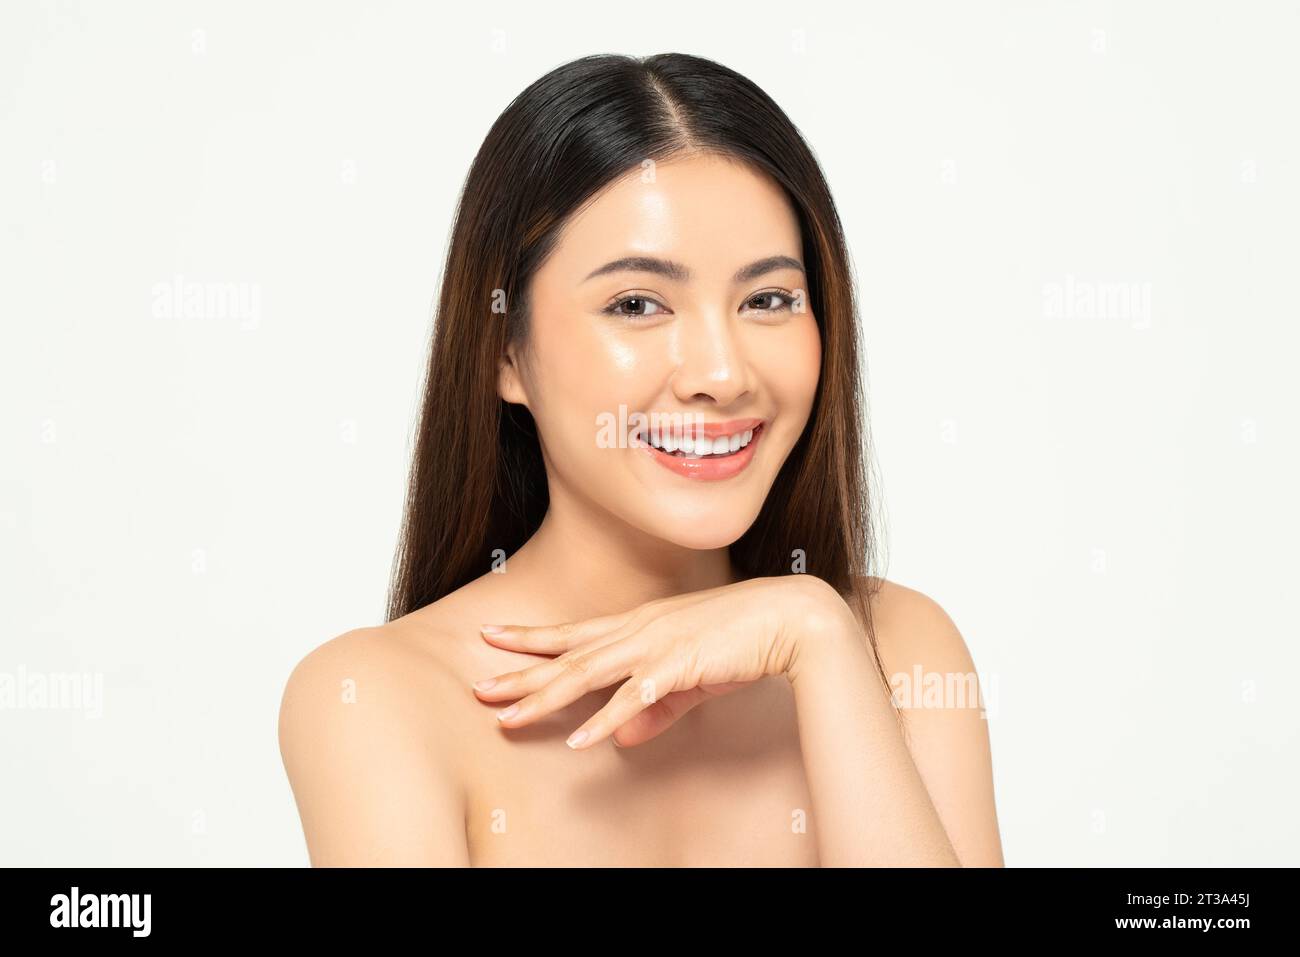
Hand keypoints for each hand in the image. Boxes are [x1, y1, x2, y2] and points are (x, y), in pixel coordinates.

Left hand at [470, 574, 852, 749]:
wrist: (790, 617)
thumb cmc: (742, 640)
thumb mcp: (689, 677)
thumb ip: (653, 709)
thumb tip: (618, 739)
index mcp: (640, 626)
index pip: (574, 634)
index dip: (532, 638)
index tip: (493, 638)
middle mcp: (638, 629)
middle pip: (567, 655)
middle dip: (520, 673)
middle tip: (478, 687)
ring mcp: (655, 645)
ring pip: (587, 674)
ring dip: (545, 697)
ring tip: (508, 716)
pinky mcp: (678, 666)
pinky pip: (634, 699)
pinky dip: (605, 720)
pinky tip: (581, 741)